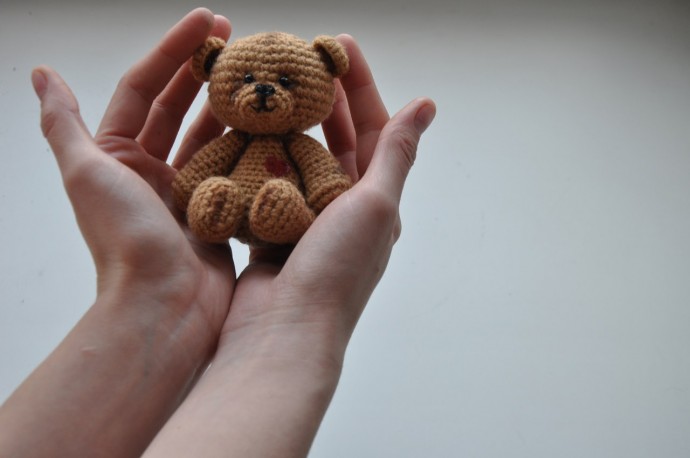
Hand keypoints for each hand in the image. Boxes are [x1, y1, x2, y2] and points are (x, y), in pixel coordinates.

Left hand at [0, 9, 237, 456]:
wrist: (165, 307)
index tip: (208, 21)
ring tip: (259, 74)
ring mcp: (188, 190)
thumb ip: (64, 124)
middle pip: (180, 106)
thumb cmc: (125, 242)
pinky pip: (235, 167)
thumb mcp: (87, 174)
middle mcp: (150, 171)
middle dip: (205, 69)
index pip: (146, 88)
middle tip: (237, 38)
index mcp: (117, 156)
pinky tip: (273, 123)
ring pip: (211, 134)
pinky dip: (250, 143)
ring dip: (230, 103)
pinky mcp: (218, 210)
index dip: (173, 50)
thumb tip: (40, 74)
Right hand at [143, 35, 435, 456]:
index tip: (338, 45)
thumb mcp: (376, 205)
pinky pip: (264, 182)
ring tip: (268, 86)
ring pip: (296, 157)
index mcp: (376, 201)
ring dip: (285, 122)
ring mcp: (304, 220)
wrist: (282, 332)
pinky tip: (242, 129)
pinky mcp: (269, 230)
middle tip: (300, 58)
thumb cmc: (336, 270)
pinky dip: (256, 155)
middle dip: (322, 97)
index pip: (375, 128)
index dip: (361, 85)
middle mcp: (344, 210)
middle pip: (336, 138)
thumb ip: (396, 153)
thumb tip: (427, 105)